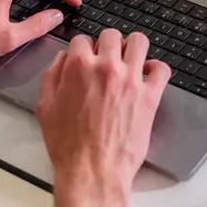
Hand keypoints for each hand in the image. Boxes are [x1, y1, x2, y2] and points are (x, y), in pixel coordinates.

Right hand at [35, 30, 170, 206]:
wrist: (92, 170)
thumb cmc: (68, 145)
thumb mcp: (45, 107)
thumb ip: (52, 76)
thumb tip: (62, 59)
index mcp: (78, 67)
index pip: (82, 39)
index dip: (83, 49)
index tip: (87, 57)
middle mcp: (106, 68)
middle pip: (111, 35)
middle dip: (107, 44)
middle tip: (108, 57)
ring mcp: (131, 80)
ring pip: (139, 42)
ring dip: (133, 47)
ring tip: (130, 58)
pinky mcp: (150, 96)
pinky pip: (161, 69)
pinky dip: (156, 68)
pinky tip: (149, 74)